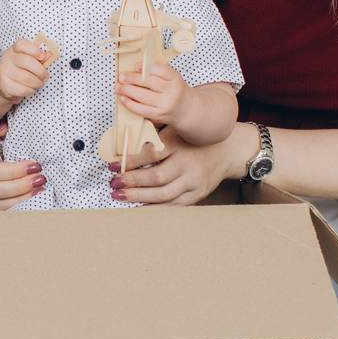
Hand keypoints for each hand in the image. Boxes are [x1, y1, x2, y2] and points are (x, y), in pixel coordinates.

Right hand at [0, 37, 54, 103]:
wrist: (4, 86)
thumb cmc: (20, 70)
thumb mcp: (29, 61)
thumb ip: (40, 57)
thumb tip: (49, 55)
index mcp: (14, 50)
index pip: (21, 45)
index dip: (34, 50)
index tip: (42, 57)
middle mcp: (7, 59)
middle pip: (27, 62)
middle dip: (41, 71)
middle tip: (45, 76)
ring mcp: (4, 72)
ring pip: (27, 78)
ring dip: (37, 83)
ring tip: (39, 83)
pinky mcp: (4, 86)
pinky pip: (23, 89)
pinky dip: (30, 90)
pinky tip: (30, 89)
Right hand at [0, 117, 44, 210]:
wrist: (17, 153)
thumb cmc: (14, 141)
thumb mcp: (9, 128)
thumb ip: (3, 124)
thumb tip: (2, 130)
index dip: (15, 171)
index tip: (35, 166)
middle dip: (21, 185)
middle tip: (41, 178)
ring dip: (22, 197)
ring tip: (41, 188)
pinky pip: (4, 211)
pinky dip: (21, 206)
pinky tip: (36, 197)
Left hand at [110, 126, 233, 206]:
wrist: (226, 149)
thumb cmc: (193, 139)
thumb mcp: (174, 130)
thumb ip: (152, 137)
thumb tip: (122, 145)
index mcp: (179, 144)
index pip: (150, 154)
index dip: (128, 161)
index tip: (111, 165)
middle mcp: (187, 163)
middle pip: (156, 177)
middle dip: (131, 182)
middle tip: (113, 184)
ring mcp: (194, 181)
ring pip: (163, 195)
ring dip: (139, 197)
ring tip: (120, 196)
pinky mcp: (198, 194)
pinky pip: (174, 205)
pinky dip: (155, 208)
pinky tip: (139, 206)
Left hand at [116, 64, 187, 124]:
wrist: (186, 110)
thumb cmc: (174, 90)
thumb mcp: (172, 78)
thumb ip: (157, 72)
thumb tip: (136, 68)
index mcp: (175, 79)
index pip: (160, 70)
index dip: (146, 67)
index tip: (135, 66)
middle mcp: (172, 92)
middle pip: (149, 83)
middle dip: (132, 79)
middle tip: (121, 77)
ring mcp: (165, 105)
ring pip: (143, 97)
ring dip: (128, 91)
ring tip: (119, 87)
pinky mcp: (158, 115)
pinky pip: (141, 109)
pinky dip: (130, 104)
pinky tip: (123, 98)